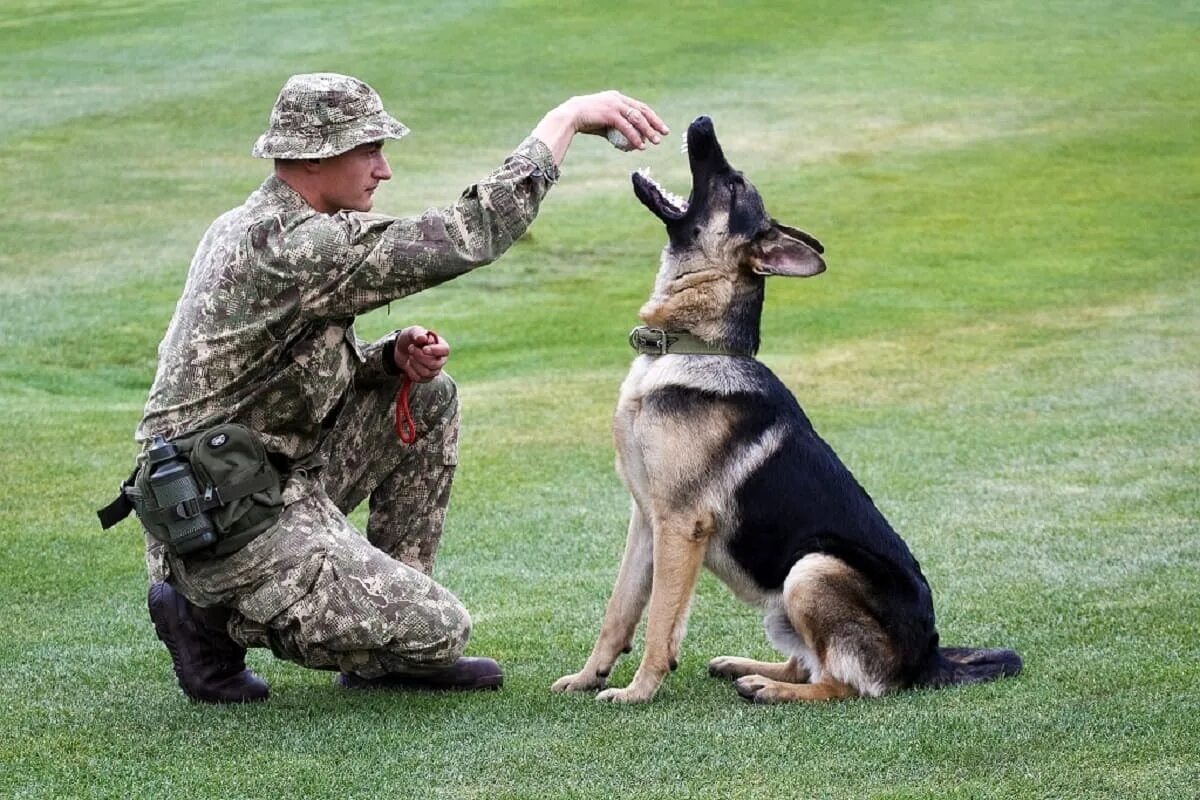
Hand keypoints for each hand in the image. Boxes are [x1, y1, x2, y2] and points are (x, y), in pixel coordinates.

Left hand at [392, 325, 448, 382]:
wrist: (401, 350)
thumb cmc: (410, 339)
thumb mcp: (412, 332)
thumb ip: (418, 333)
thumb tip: (423, 338)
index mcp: (441, 346)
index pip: (445, 350)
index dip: (435, 351)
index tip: (424, 349)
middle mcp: (440, 359)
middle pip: (435, 364)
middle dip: (420, 357)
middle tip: (411, 348)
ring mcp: (434, 370)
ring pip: (426, 372)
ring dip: (414, 363)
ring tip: (410, 355)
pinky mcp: (426, 378)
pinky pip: (418, 378)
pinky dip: (410, 371)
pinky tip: (409, 364)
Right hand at [532, 90, 669, 163]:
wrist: (569, 116)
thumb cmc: (583, 120)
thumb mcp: (601, 121)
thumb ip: (613, 126)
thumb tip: (623, 138)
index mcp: (617, 97)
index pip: (639, 106)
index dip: (651, 116)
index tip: (660, 126)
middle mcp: (617, 98)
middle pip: (642, 110)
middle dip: (655, 122)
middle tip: (665, 133)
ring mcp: (614, 105)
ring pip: (637, 118)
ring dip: (648, 131)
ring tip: (655, 142)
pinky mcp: (610, 113)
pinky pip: (627, 127)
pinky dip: (635, 137)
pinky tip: (641, 146)